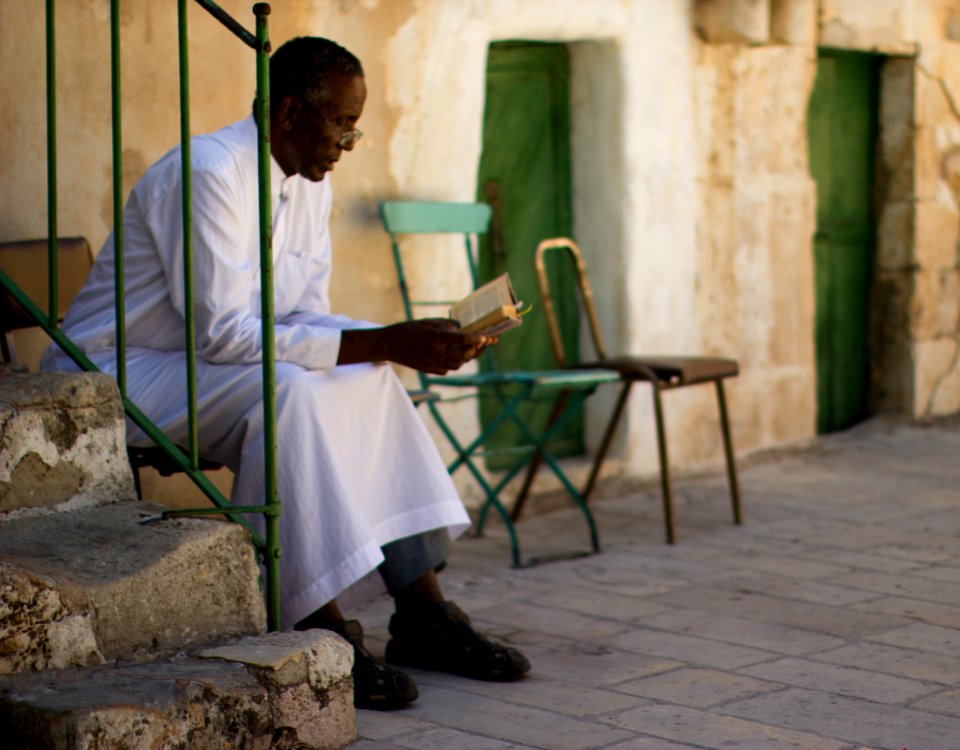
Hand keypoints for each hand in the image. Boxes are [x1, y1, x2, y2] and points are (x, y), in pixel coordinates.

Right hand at [338, 319, 496, 373]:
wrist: (389, 345)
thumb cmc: (409, 329)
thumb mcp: (428, 322)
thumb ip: (446, 325)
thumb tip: (461, 328)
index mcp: (436, 338)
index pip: (462, 340)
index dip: (476, 339)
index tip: (485, 336)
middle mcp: (436, 352)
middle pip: (464, 354)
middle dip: (477, 349)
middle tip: (485, 343)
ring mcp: (433, 363)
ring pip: (459, 364)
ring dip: (468, 357)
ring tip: (473, 350)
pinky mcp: (430, 370)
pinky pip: (449, 369)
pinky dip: (456, 363)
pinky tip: (457, 356)